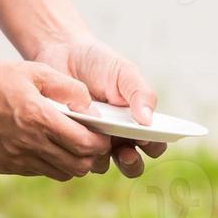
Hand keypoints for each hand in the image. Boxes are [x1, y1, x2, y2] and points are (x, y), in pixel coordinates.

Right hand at [0, 59, 119, 180]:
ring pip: (61, 173)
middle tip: (91, 141)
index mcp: (38, 118)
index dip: (100, 143)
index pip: (84, 144)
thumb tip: (91, 107)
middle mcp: (28, 143)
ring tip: (71, 144)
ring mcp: (15, 158)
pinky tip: (46, 144)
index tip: (104, 134)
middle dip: (90, 156)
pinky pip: (39, 171)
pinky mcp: (5, 166)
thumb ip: (68, 88)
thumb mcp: (35, 71)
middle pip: (77, 166)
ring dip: (71, 162)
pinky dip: (50, 163)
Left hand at [32, 37, 166, 176]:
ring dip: (102, 159)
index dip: (154, 145)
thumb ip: (140, 93)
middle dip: (131, 163)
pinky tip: (71, 132)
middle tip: (125, 152)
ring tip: (96, 142)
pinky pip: (74, 157)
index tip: (146, 137)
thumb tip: (149, 121)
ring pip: (103, 165)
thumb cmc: (98, 62)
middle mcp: (118, 136)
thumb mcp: (124, 72)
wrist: (61, 52)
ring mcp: (93, 141)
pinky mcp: (69, 141)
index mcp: (137, 121)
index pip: (155, 143)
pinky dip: (75, 150)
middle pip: (132, 164)